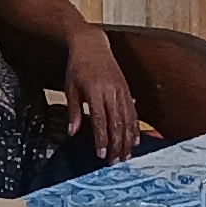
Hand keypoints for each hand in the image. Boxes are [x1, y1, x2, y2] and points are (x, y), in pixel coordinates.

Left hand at [60, 26, 140, 153]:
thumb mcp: (70, 87)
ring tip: (126, 156)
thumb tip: (73, 131)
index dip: (102, 139)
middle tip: (115, 162)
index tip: (101, 154)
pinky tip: (135, 140)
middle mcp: (111, 92)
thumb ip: (74, 110)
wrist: (92, 44)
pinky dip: (135, 127)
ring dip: (127, 140)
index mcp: (95, 91)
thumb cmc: (77, 66)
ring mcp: (121, 90)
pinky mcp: (127, 89)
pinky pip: (133, 111)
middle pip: (117, 123)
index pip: (101, 120)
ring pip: (128, 119)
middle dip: (117, 144)